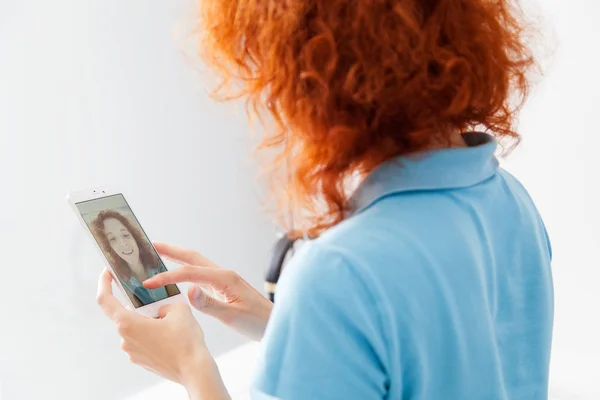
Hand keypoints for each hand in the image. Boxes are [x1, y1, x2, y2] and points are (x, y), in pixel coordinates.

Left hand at [96, 270, 229, 398]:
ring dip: (148, 320)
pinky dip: (152, 333)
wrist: (194, 370)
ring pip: (136, 328)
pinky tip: (170, 334)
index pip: (105, 300)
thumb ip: (164, 303)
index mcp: (128, 324)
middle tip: (158, 300)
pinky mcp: (141, 360)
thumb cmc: (185, 342)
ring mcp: (132, 352)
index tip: (107, 273)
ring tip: (170, 321)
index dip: (103, 283)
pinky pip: (142, 340)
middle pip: (125, 314)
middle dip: (140, 305)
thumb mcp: (179, 309)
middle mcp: (125, 339)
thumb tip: (160, 309)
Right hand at [144, 243, 272, 340]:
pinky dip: (186, 272)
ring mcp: (224, 280)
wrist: (274, 325)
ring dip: (177, 259)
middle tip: (150, 246)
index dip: (167, 276)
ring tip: (158, 255)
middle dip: (171, 251)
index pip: (190, 273)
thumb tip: (188, 289)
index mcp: (225, 278)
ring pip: (196, 265)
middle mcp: (224, 274)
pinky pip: (201, 276)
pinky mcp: (224, 287)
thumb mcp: (232, 316)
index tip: (148, 282)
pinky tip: (178, 276)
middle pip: (193, 258)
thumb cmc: (257, 322)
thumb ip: (209, 304)